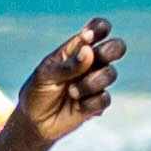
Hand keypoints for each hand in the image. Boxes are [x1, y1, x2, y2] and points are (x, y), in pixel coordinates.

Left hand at [15, 16, 123, 147]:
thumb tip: (89, 52)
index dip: (100, 28)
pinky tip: (76, 106)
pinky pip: (105, 98)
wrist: (34, 123)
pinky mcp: (98, 103)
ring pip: (110, 74)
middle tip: (94, 57)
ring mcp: (96, 82)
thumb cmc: (37, 92)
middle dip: (109, 51)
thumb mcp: (45, 75)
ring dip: (90, 83)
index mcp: (77, 49)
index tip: (90, 35)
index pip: (97, 30)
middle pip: (116, 47)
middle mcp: (91, 63)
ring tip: (71, 92)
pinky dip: (89, 102)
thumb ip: (67, 65)